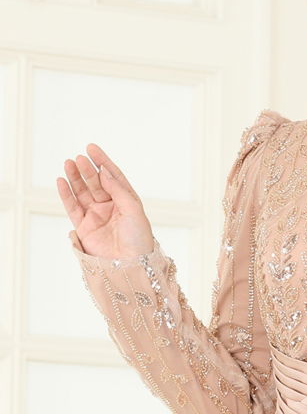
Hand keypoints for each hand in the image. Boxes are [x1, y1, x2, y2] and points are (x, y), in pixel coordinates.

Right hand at [56, 143, 154, 261]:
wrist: (130, 266)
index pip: (112, 176)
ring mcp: (96, 217)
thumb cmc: (138, 239)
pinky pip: (72, 207)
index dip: (102, 161)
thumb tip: (103, 171)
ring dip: (75, 178)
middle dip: (87, 169)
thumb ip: (117, 189)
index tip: (91, 148)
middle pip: (96, 182)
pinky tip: (61, 181)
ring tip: (68, 163)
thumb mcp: (133, 209)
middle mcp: (110, 207)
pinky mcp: (84, 228)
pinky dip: (66, 194)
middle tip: (79, 158)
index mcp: (126, 201)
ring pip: (82, 192)